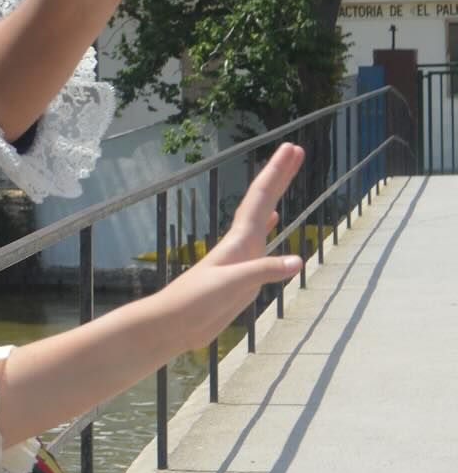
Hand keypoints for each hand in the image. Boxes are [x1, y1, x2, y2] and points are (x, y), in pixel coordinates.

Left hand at [155, 143, 305, 353]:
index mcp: (238, 240)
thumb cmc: (196, 302)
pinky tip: (273, 223)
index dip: (276, 172)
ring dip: (275, 196)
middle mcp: (240, 243)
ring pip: (261, 218)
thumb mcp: (232, 285)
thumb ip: (263, 271)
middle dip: (279, 175)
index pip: (261, 198)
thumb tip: (298, 261)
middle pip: (263, 201)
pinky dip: (268, 229)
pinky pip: (260, 243)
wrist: (174, 323)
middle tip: (296, 150)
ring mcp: (241, 258)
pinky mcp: (241, 275)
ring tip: (285, 179)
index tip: (292, 148)